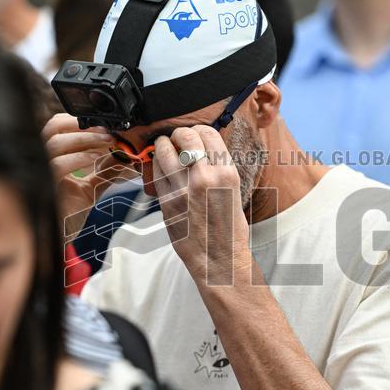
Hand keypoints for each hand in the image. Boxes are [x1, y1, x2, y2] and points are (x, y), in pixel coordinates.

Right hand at [42, 113, 135, 238]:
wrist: (63, 237)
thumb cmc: (71, 211)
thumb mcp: (93, 185)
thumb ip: (105, 169)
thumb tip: (124, 153)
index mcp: (50, 155)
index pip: (56, 126)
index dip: (78, 121)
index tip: (103, 125)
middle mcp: (41, 160)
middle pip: (52, 127)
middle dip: (81, 126)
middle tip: (107, 131)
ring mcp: (40, 171)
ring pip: (54, 143)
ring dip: (84, 139)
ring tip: (107, 142)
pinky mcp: (44, 185)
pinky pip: (58, 165)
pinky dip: (79, 158)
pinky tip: (95, 160)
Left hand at [150, 125, 251, 284]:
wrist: (218, 259)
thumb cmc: (229, 229)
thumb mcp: (233, 191)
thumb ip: (217, 168)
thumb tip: (201, 149)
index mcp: (226, 173)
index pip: (207, 133)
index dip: (197, 131)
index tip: (194, 135)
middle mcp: (205, 178)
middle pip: (185, 136)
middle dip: (178, 134)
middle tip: (177, 139)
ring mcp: (183, 190)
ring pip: (164, 151)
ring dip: (162, 145)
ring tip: (164, 149)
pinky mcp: (167, 202)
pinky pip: (155, 173)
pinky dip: (156, 165)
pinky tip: (161, 168)